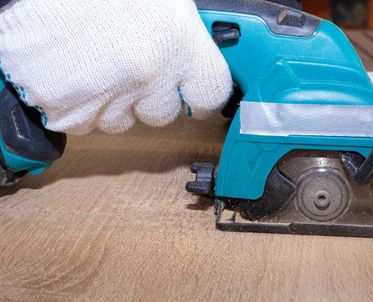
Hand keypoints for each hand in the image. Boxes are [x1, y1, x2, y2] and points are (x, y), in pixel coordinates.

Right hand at [0, 0, 231, 133]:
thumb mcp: (160, 2)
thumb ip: (181, 38)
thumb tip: (192, 65)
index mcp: (178, 40)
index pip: (211, 92)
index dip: (202, 95)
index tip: (194, 95)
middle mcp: (147, 75)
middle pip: (163, 114)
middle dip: (150, 97)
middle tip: (130, 66)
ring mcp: (106, 95)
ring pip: (121, 122)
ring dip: (112, 102)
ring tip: (95, 64)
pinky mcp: (65, 108)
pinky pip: (83, 124)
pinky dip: (78, 106)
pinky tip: (72, 73)